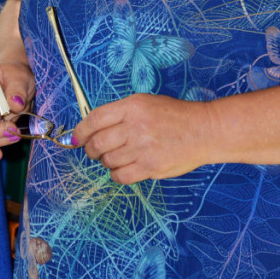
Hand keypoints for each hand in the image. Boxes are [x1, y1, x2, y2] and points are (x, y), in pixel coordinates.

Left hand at [73, 93, 210, 183]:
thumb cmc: (174, 115)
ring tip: (117, 156)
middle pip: (97, 144)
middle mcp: (135, 126)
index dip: (80, 131)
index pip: (94, 120)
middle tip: (94, 151)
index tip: (77, 138)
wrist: (202, 130)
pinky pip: (121, 176)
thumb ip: (120, 114)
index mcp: (132, 106)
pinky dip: (117, 174)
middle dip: (91, 150)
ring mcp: (142, 148)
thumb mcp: (146, 102)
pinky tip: (124, 168)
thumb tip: (92, 129)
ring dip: (107, 161)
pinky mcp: (150, 167)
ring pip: (108, 161)